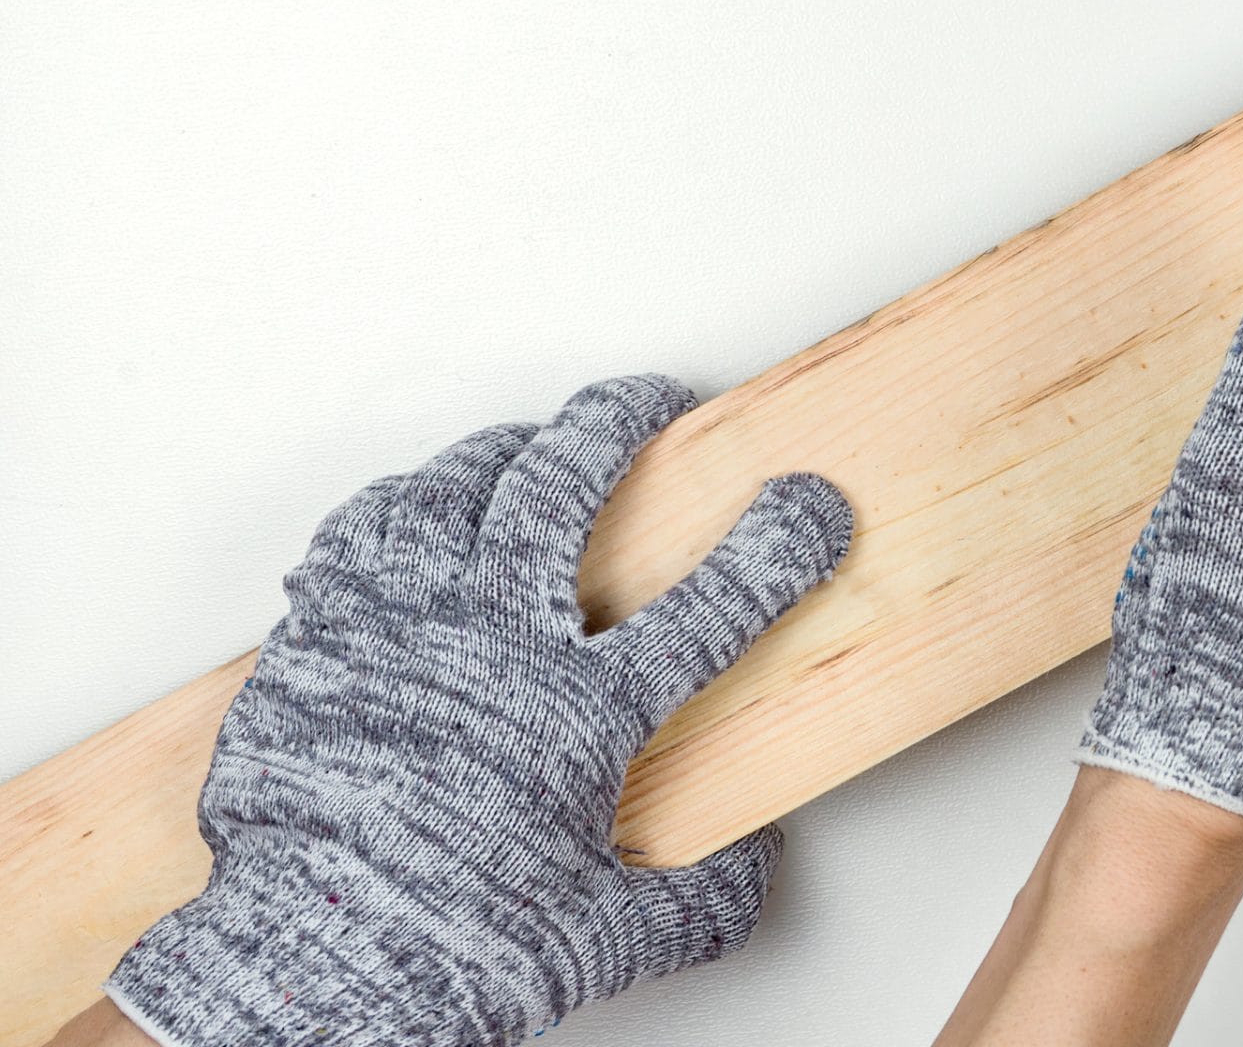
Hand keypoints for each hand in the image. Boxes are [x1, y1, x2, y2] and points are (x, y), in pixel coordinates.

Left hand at [104, 376, 852, 1046]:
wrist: (309, 967)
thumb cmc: (448, 947)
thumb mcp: (604, 937)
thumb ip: (696, 898)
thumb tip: (753, 876)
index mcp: (582, 710)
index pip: (712, 603)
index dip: (777, 544)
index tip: (809, 503)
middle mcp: (492, 643)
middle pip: (562, 486)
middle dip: (616, 422)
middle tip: (648, 398)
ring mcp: (395, 627)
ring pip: (452, 489)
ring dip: (502, 452)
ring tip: (530, 444)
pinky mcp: (318, 638)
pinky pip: (359, 532)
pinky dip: (399, 505)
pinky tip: (415, 508)